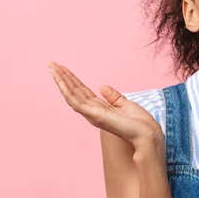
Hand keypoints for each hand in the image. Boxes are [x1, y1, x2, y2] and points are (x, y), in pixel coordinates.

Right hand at [48, 61, 163, 159]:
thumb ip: (113, 97)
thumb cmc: (139, 123)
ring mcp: (91, 114)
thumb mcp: (125, 104)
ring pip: (71, 95)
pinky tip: (60, 81)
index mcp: (100, 108)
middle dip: (62, 77)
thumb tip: (102, 87)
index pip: (81, 91)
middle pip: (73, 91)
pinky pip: (76, 102)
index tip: (63, 68)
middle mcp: (92, 111)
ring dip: (61, 81)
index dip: (72, 79)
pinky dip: (67, 91)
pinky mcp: (94, 116)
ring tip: (52, 68)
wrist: (147, 133)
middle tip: (52, 64)